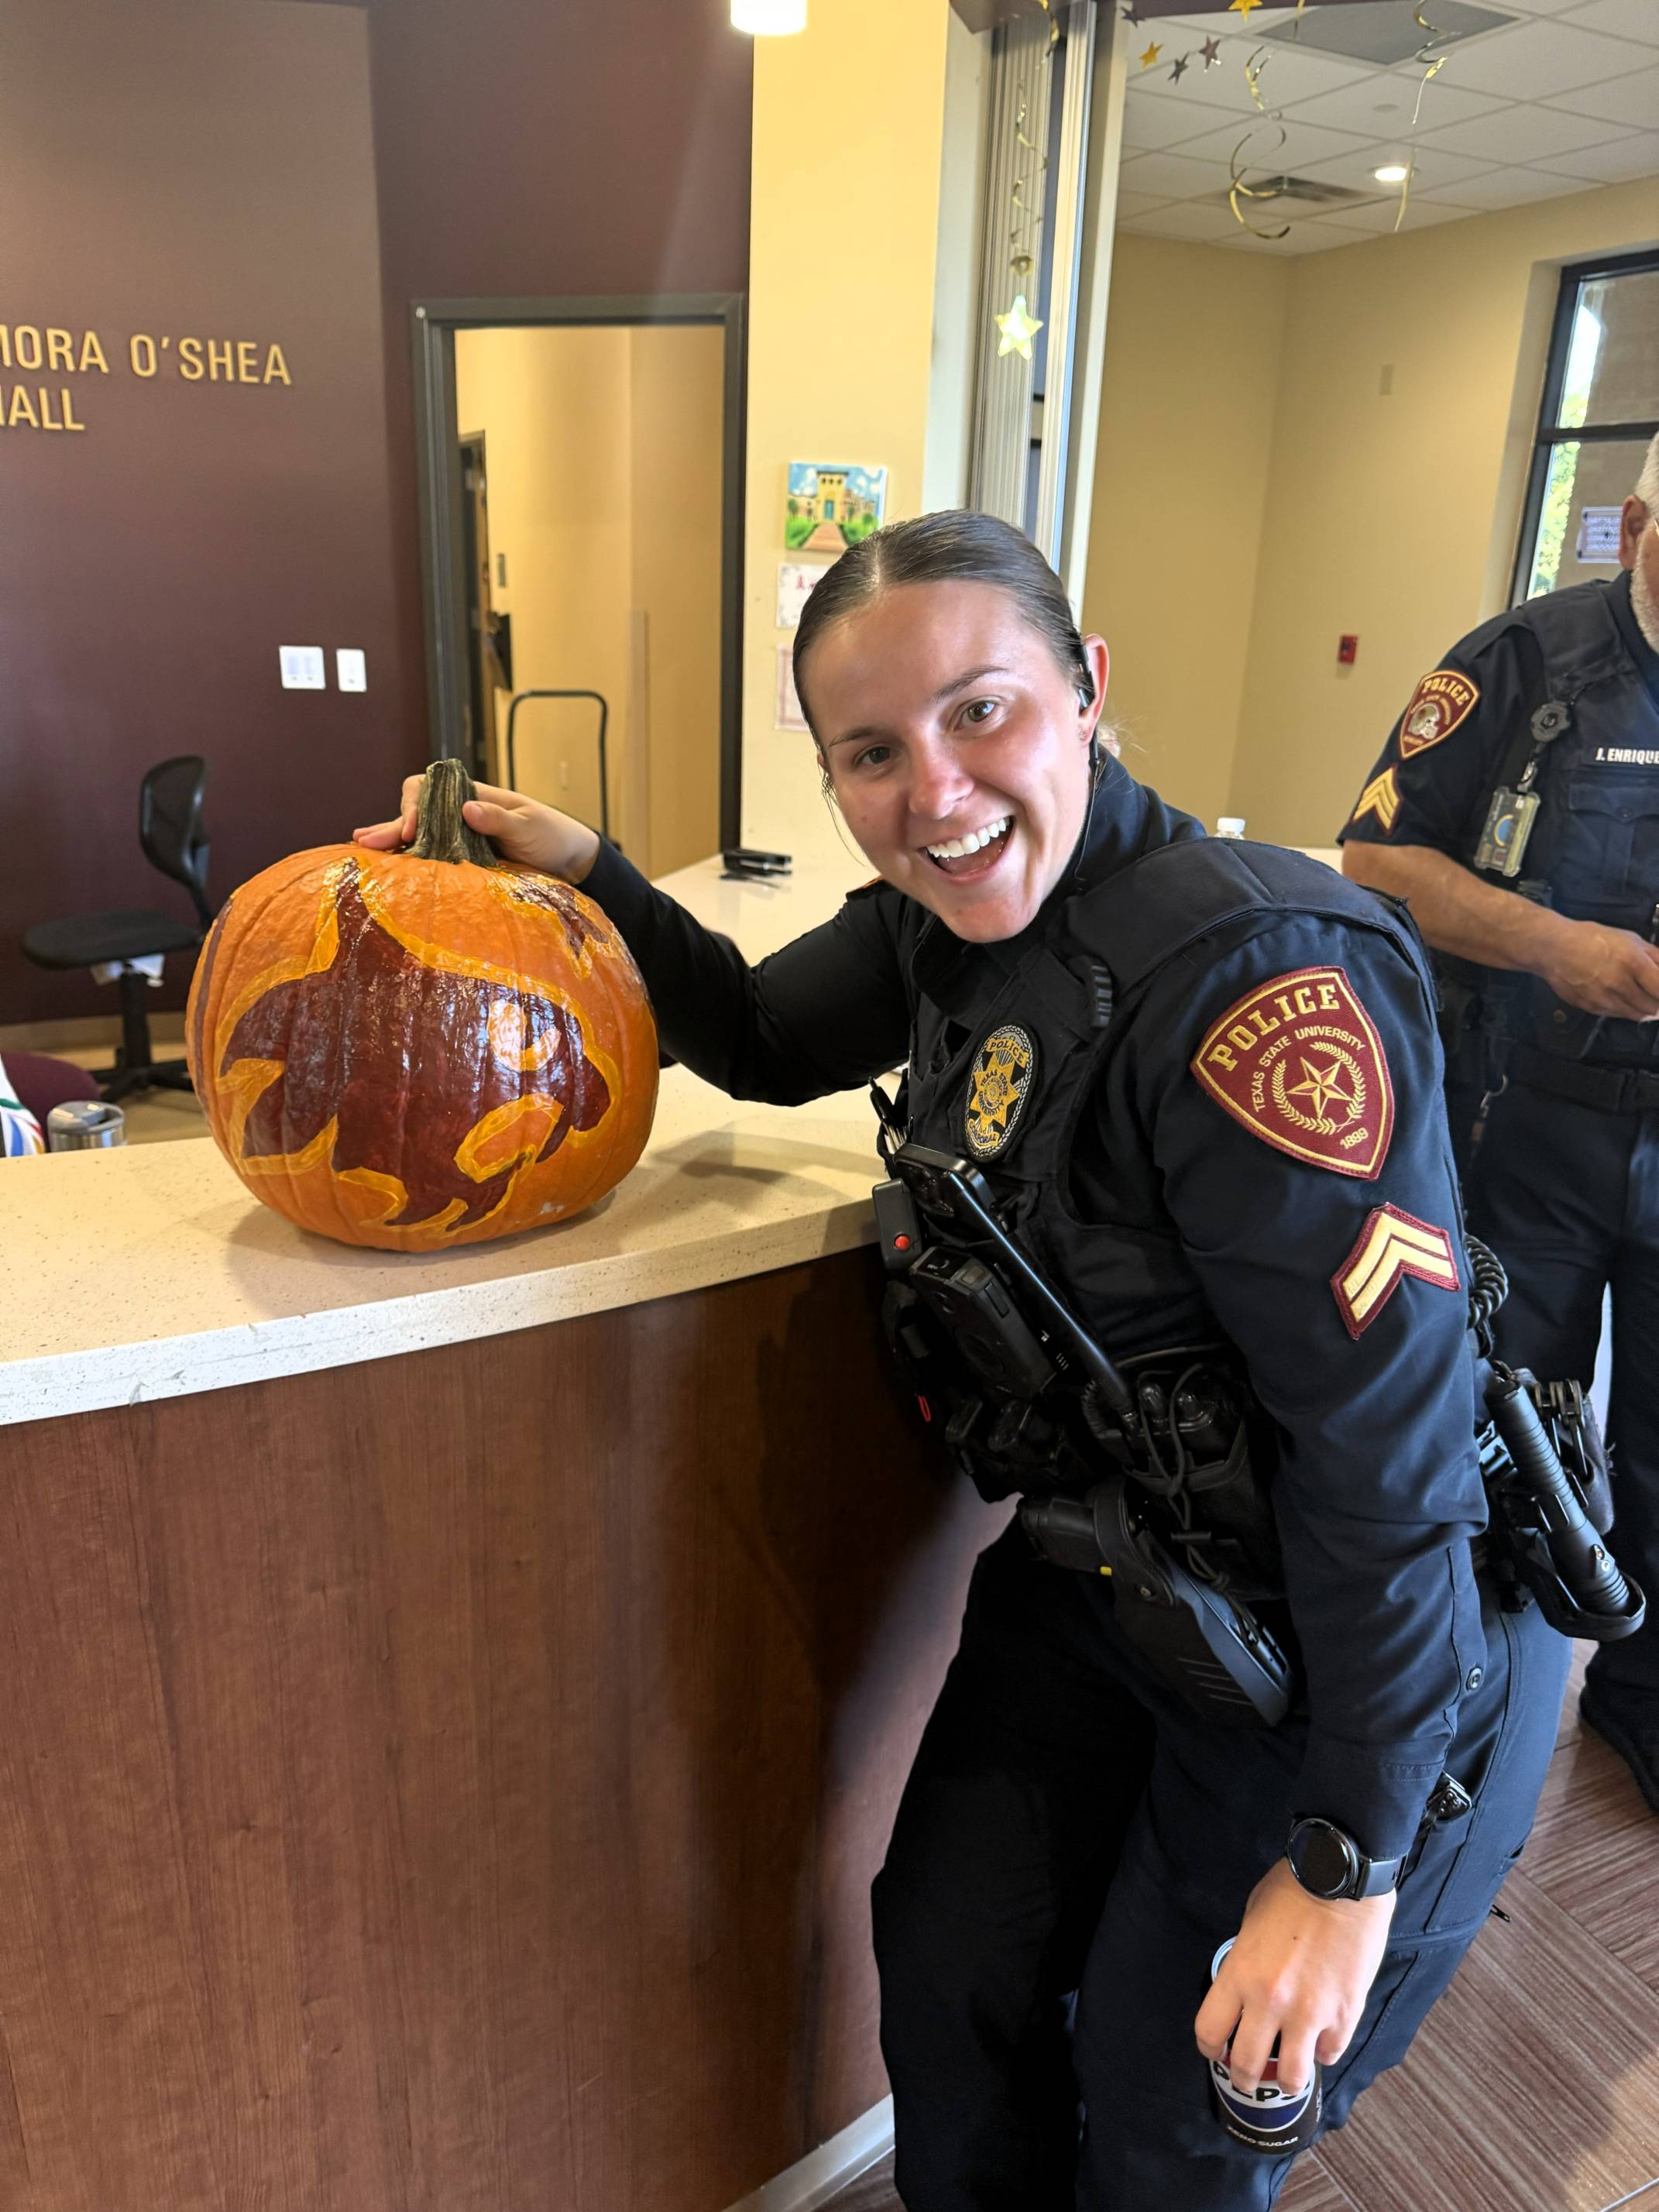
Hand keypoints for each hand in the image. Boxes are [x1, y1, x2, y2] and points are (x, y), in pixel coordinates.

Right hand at [353, 777, 601, 883]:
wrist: (570, 862)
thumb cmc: (552, 836)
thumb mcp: (529, 826)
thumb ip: (499, 819)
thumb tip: (467, 809)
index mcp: (472, 797)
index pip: (429, 789)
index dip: (414, 806)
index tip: (412, 829)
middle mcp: (459, 816)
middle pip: (415, 813)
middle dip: (391, 825)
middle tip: (367, 841)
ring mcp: (459, 839)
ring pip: (417, 836)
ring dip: (392, 841)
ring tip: (363, 847)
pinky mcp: (463, 864)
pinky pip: (431, 859)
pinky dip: (409, 861)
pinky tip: (388, 866)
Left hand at [1194, 1858, 1394, 2097]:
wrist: (1340, 1880)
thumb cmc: (1292, 1889)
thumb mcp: (1250, 1920)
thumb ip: (1244, 1961)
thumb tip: (1245, 1988)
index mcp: (1239, 1974)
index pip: (1209, 2031)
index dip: (1208, 2047)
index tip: (1214, 2050)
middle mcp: (1270, 2002)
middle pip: (1246, 2065)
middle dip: (1244, 2077)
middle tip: (1248, 2075)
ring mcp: (1310, 2013)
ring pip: (1293, 2078)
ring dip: (1287, 2080)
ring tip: (1288, 2074)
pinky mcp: (1345, 2015)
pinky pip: (1330, 2054)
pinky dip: (1324, 2051)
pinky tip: (1322, 2039)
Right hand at [1539, 916, 1658, 1019]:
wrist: (1554, 948)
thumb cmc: (1593, 939)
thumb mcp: (1630, 939)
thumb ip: (1654, 956)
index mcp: (1633, 962)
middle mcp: (1619, 984)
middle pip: (1652, 1008)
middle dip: (1656, 1003)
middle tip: (1653, 994)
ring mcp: (1604, 999)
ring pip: (1635, 1015)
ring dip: (1642, 1008)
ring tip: (1639, 997)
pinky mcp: (1591, 1008)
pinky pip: (1616, 1014)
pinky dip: (1623, 1009)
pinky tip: (1619, 997)